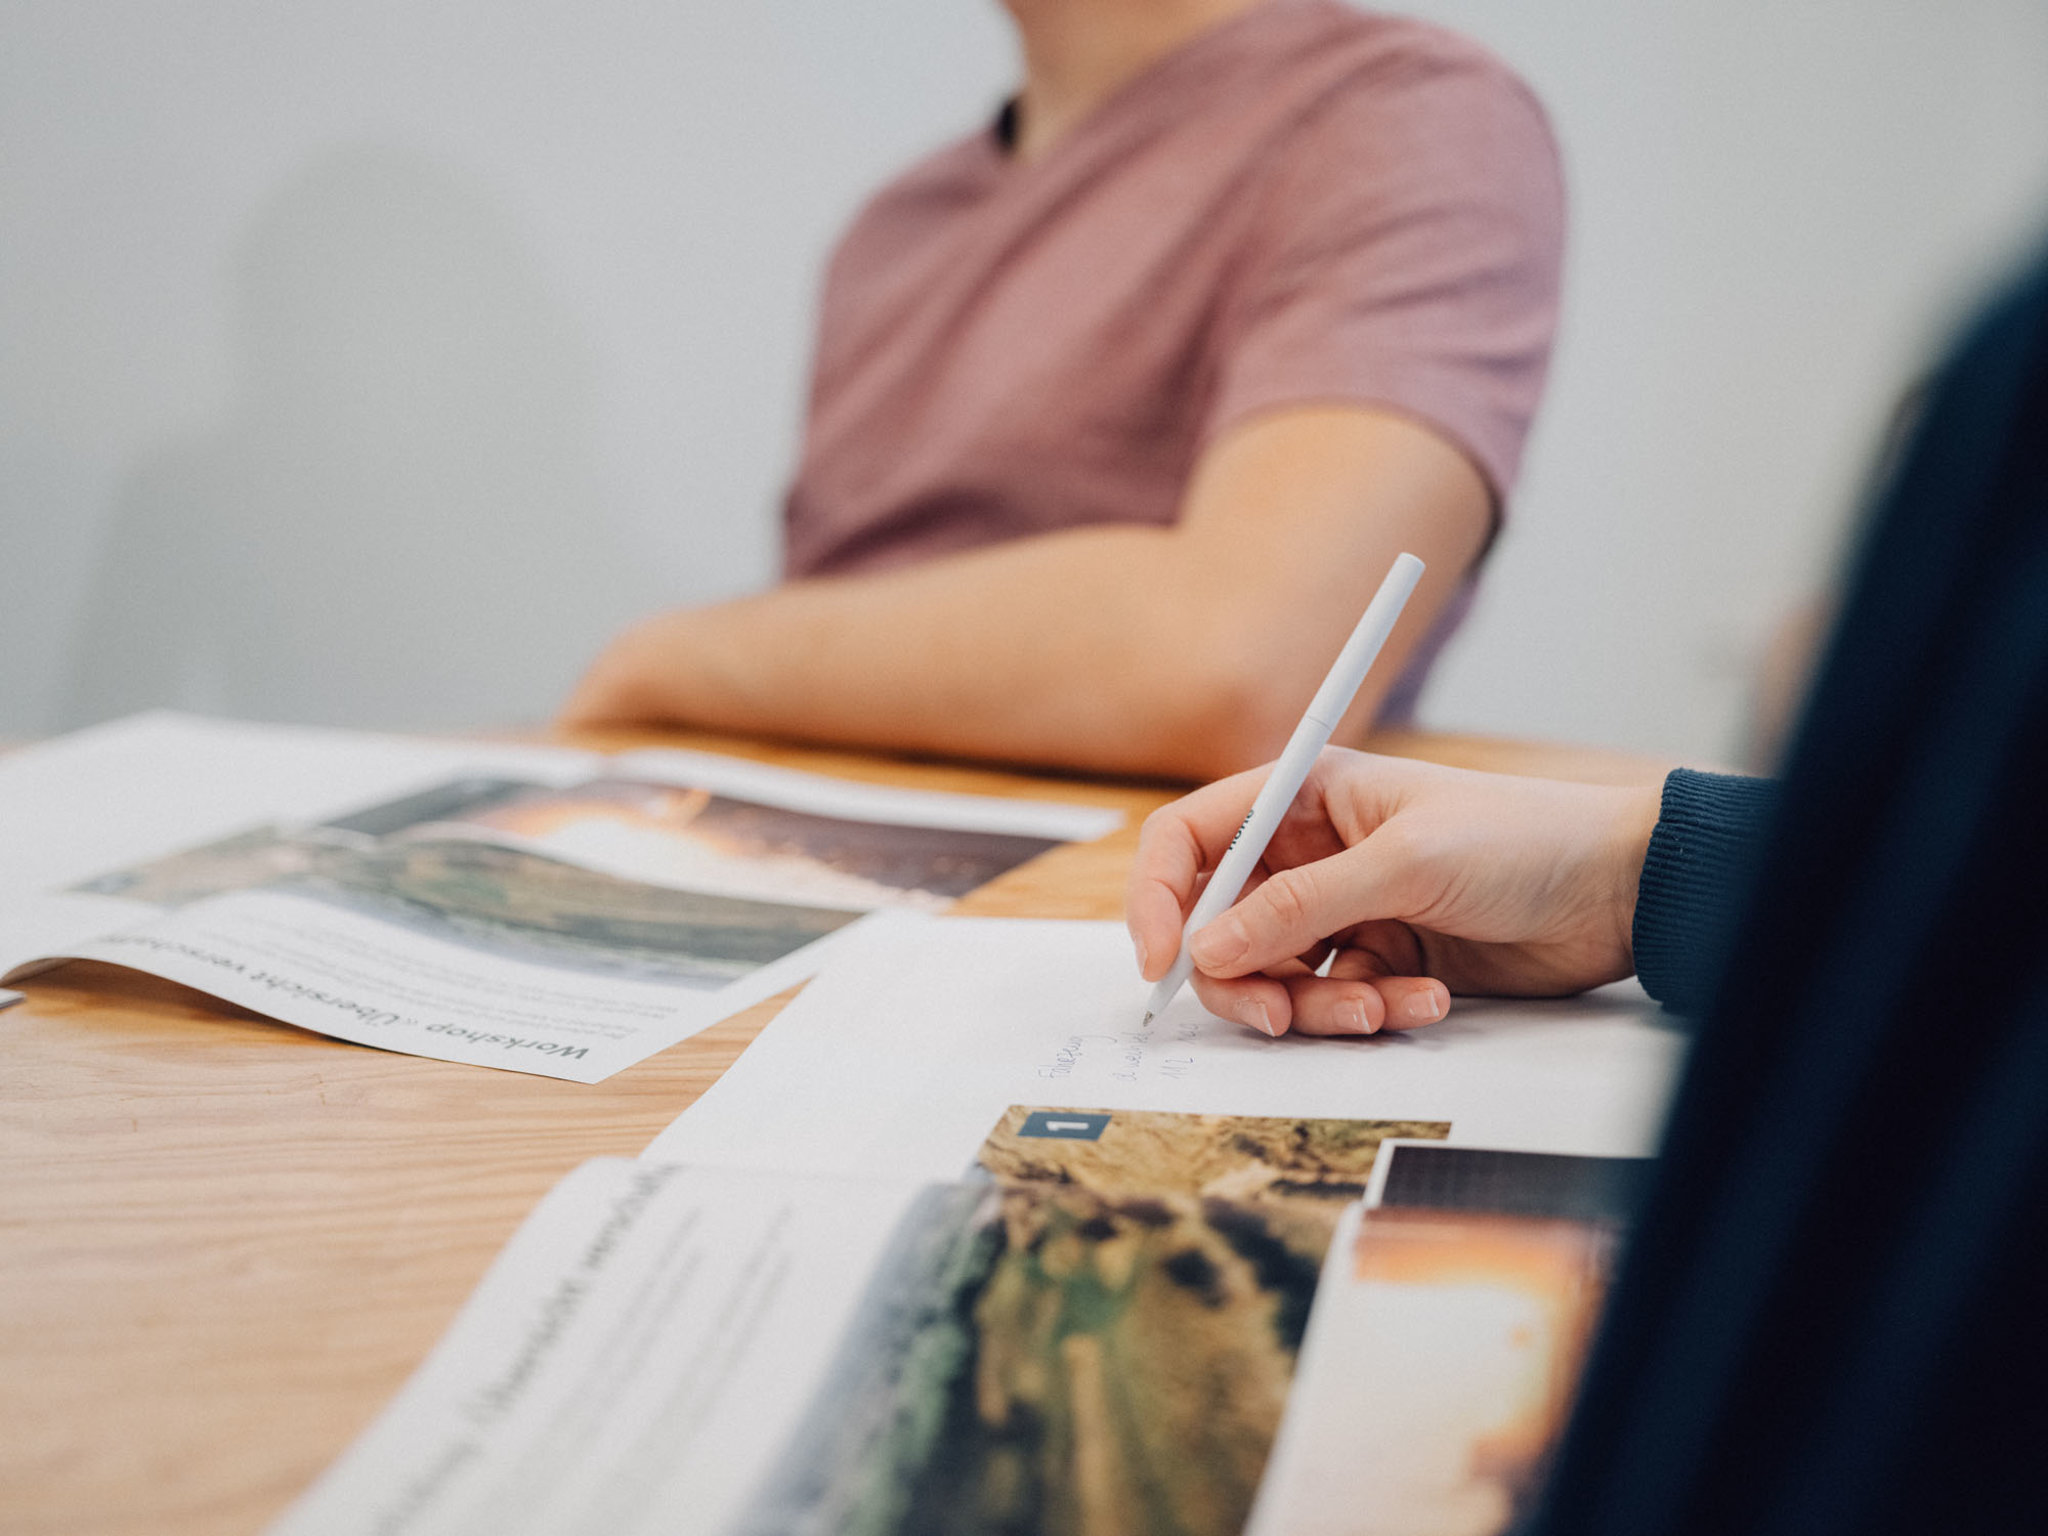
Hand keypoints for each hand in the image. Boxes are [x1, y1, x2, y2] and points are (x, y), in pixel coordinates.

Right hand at [1125, 749, 1660, 1036]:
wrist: (1618, 892)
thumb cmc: (1523, 838)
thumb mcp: (1404, 864)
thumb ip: (1299, 907)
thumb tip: (1208, 948)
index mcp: (1303, 796)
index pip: (1190, 841)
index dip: (1160, 898)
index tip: (1162, 961)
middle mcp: (1310, 852)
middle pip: (1220, 926)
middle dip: (1243, 978)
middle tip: (1277, 1015)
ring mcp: (1343, 910)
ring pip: (1275, 977)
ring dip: (1318, 1005)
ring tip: (1384, 1005)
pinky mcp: (1380, 959)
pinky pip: (1335, 1001)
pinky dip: (1372, 1013)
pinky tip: (1426, 1002)